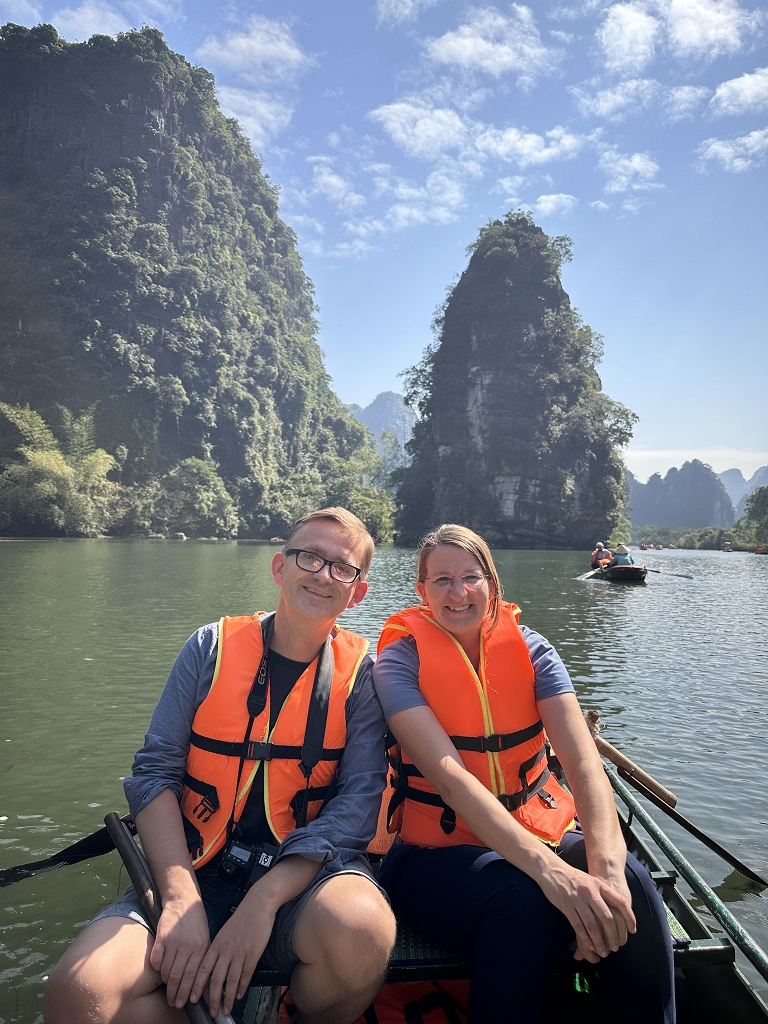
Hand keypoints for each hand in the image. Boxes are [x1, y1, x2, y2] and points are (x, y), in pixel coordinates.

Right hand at [149, 895, 209, 1008]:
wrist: (183, 899)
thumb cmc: (196, 921)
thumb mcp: (205, 937)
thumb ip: (201, 957)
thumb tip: (198, 981)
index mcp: (201, 946)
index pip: (193, 975)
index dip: (188, 991)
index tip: (186, 1003)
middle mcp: (187, 945)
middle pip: (178, 976)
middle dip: (175, 993)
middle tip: (174, 1002)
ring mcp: (173, 941)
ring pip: (166, 970)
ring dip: (166, 983)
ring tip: (167, 989)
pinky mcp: (161, 937)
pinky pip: (156, 959)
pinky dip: (156, 968)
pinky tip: (159, 971)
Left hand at [190, 893, 275, 1017]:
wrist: (258, 904)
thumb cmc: (242, 917)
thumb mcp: (225, 931)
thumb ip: (219, 948)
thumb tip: (214, 965)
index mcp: (217, 944)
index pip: (203, 969)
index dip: (197, 986)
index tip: (192, 999)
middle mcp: (226, 950)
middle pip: (215, 979)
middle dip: (212, 998)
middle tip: (212, 1012)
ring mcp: (240, 952)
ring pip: (231, 981)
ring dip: (228, 998)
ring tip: (226, 1009)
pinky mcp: (253, 953)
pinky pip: (246, 975)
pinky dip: (242, 987)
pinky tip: (239, 995)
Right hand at [539, 861, 635, 963]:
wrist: (551, 868)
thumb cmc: (573, 877)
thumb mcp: (591, 881)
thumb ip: (602, 894)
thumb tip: (617, 912)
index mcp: (599, 885)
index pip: (620, 902)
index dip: (629, 918)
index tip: (632, 931)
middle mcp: (590, 891)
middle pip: (607, 918)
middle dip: (613, 936)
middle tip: (615, 948)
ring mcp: (577, 898)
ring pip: (592, 925)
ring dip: (599, 942)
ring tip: (603, 952)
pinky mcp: (566, 905)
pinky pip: (578, 927)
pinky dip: (585, 939)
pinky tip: (589, 946)